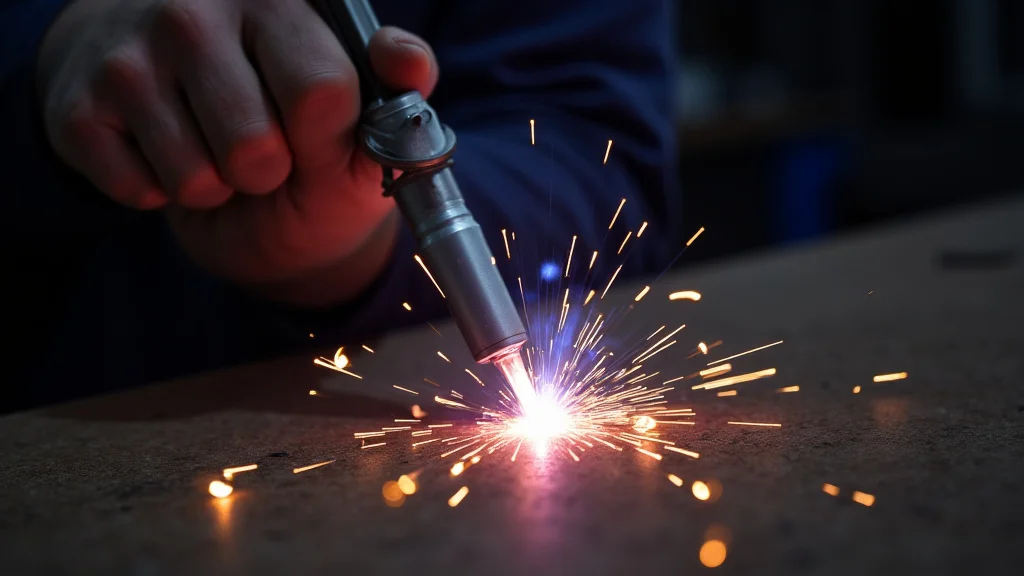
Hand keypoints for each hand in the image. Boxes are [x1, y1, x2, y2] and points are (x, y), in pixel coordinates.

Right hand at [37, 0, 437, 304]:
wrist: (193, 141)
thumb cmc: (286, 123)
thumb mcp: (356, 111)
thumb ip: (392, 85)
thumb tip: (407, 63)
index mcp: (277, 2)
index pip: (320, 91)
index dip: (323, 138)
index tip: (313, 132)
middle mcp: (194, 11)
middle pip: (255, 147)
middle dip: (266, 172)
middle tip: (257, 147)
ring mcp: (129, 57)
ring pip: (196, 178)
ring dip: (214, 186)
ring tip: (210, 147)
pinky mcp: (80, 108)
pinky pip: (140, 193)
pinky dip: (161, 193)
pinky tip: (161, 151)